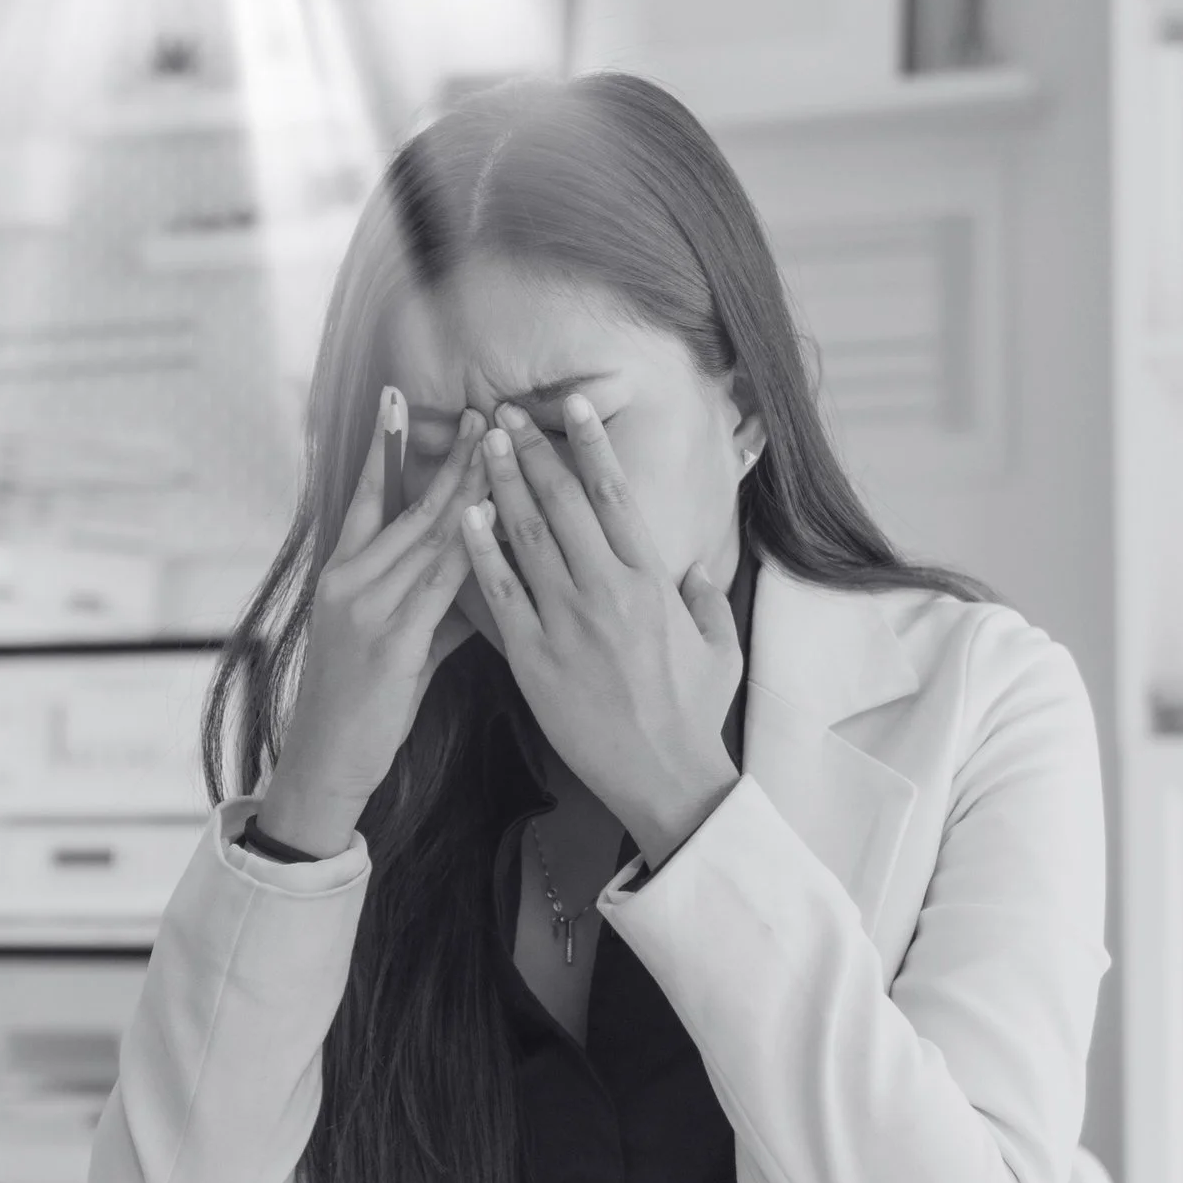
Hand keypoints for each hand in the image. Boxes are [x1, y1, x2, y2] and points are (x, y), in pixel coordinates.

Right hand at [258, 388, 487, 856]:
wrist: (326, 762)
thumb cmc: (364, 704)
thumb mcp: (396, 641)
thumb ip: (433, 603)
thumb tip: (476, 576)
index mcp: (342, 574)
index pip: (363, 496)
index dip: (382, 446)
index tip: (397, 399)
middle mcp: (348, 581)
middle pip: (406, 506)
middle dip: (449, 457)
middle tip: (480, 412)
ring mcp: (365, 609)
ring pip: (427, 536)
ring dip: (467, 488)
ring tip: (497, 446)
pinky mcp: (389, 643)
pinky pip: (437, 585)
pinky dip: (467, 549)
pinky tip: (490, 518)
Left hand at [460, 395, 741, 867]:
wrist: (662, 776)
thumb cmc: (692, 714)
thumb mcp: (720, 647)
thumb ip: (708, 600)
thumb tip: (698, 570)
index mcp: (653, 579)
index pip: (615, 495)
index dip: (590, 444)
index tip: (570, 406)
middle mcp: (608, 589)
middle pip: (562, 502)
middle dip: (531, 450)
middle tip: (503, 411)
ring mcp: (568, 622)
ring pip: (527, 536)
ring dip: (501, 483)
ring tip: (479, 444)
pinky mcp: (534, 657)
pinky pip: (499, 593)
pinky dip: (479, 551)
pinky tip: (462, 516)